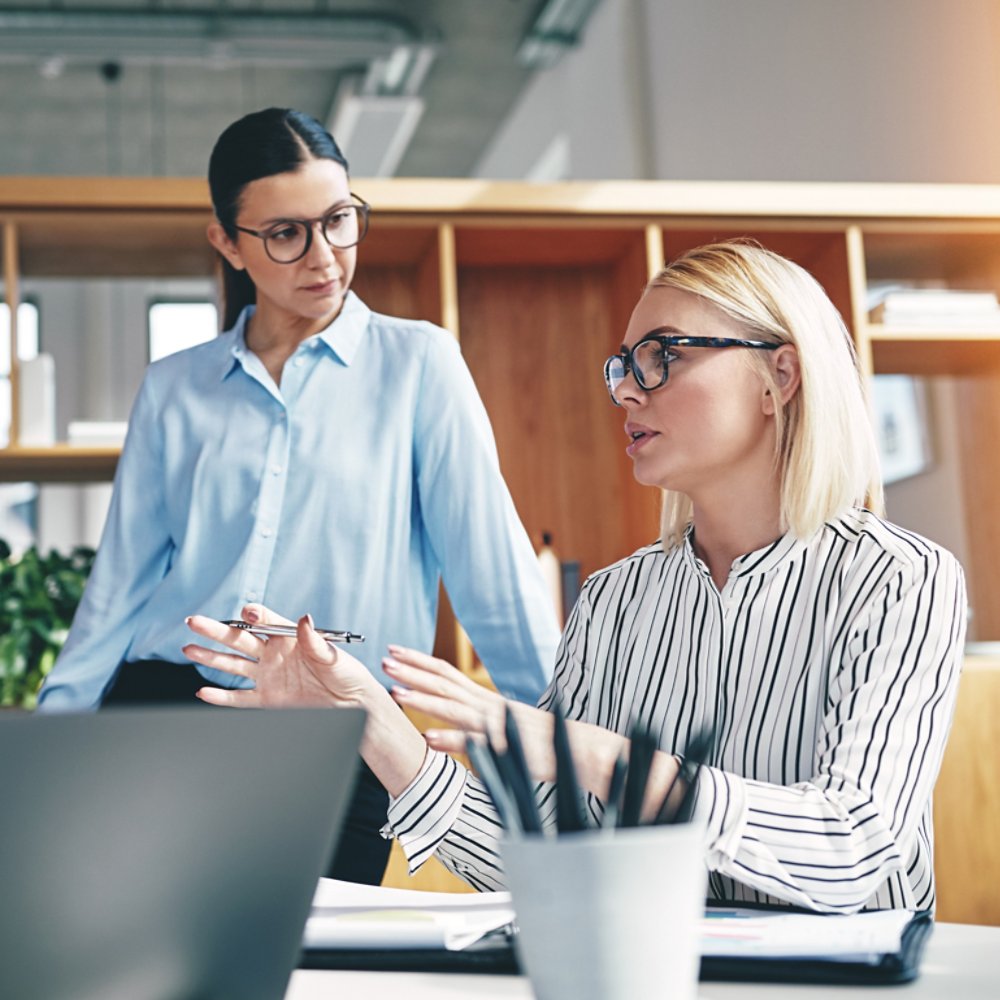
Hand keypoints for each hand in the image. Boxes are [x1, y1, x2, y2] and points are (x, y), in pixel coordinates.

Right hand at [183, 605, 378, 708]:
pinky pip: (240, 699)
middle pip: (240, 639)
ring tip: (187, 648)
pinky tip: (203, 692)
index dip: (254, 614)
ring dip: (210, 657)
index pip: (265, 620)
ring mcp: (268, 676)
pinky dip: (221, 697)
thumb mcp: (333, 655)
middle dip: (216, 630)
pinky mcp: (267, 699)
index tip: (247, 612)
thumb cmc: (347, 675)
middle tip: (194, 621)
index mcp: (290, 638)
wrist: (352, 706)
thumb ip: (315, 640)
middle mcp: (274, 654)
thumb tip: (304, 618)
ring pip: (233, 664)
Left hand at [382, 646, 558, 782]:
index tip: (396, 651)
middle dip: (413, 670)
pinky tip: (428, 738)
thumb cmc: (540, 739)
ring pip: (452, 707)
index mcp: (485, 699)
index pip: (447, 673)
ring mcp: (494, 724)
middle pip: (444, 682)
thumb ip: (475, 721)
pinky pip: (473, 742)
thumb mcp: (502, 724)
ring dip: (422, 698)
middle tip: (385, 659)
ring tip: (396, 691)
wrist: (578, 748)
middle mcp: (487, 704)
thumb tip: (447, 724)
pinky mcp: (504, 745)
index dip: (420, 661)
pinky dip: (449, 739)